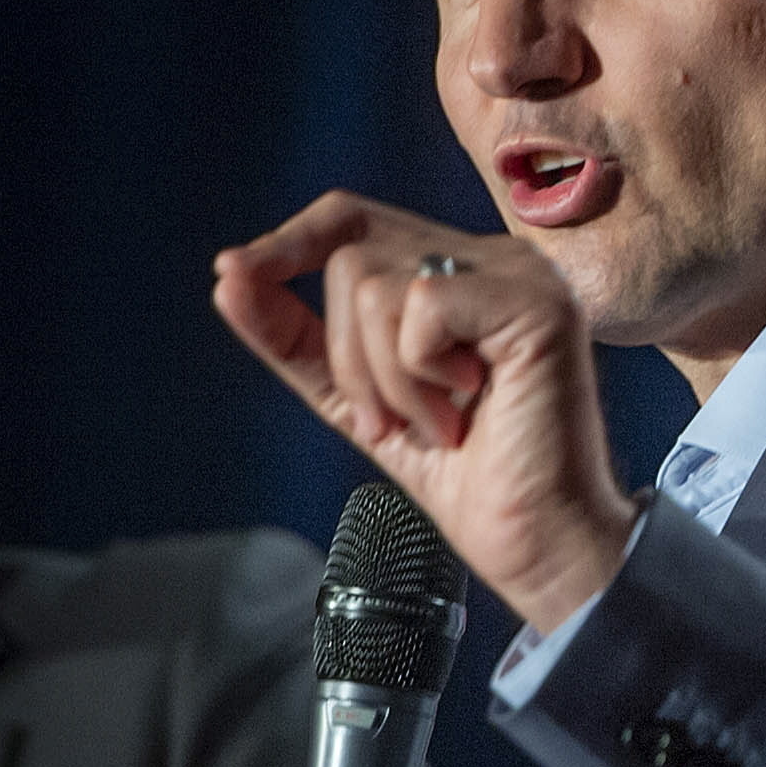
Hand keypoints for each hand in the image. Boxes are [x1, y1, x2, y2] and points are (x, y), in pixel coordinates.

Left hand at [213, 192, 636, 634]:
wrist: (537, 546)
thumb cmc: (469, 481)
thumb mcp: (355, 401)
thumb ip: (296, 339)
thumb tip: (228, 276)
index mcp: (459, 275)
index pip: (352, 220)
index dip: (287, 242)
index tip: (233, 274)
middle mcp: (494, 261)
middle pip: (352, 260)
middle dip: (346, 359)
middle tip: (395, 422)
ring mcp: (521, 276)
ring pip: (374, 287)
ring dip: (385, 381)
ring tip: (439, 423)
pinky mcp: (535, 303)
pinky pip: (418, 308)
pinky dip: (417, 376)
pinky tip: (467, 409)